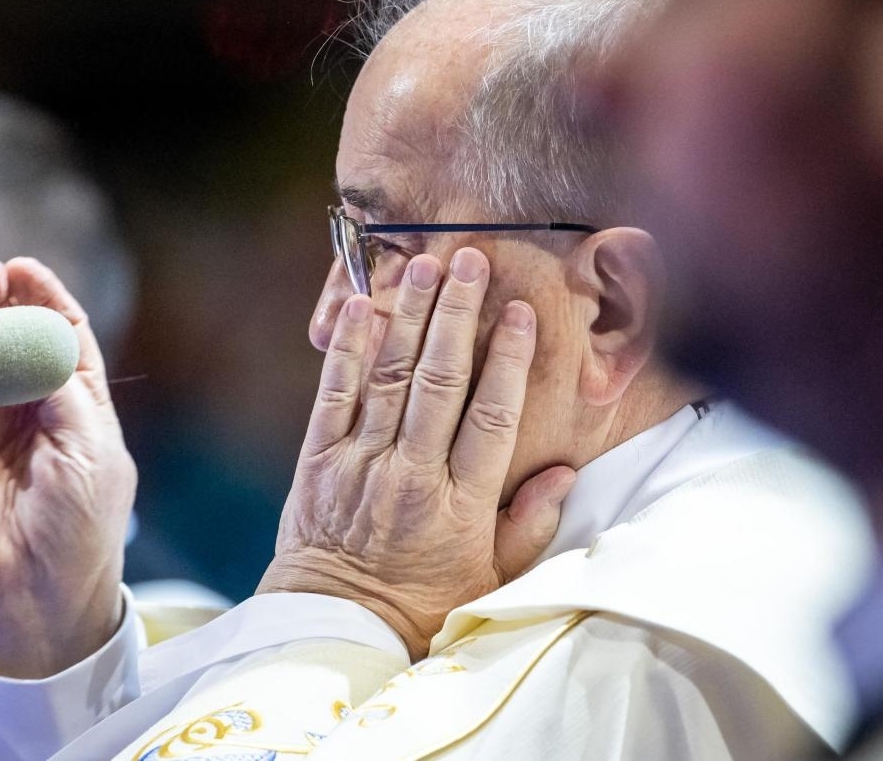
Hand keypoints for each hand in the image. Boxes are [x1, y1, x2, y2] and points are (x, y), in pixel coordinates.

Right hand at [0, 257, 135, 677]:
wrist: (35, 599)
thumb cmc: (81, 528)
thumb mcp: (92, 449)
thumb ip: (63, 388)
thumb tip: (40, 332)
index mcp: (74, 408)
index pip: (59, 338)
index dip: (44, 300)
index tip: (25, 269)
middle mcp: (25, 413)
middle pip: (7, 341)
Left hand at [259, 248, 574, 658]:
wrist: (335, 623)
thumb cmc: (421, 602)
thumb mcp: (490, 578)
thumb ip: (529, 524)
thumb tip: (565, 471)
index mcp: (460, 505)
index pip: (490, 418)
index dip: (506, 361)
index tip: (518, 314)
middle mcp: (410, 476)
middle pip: (439, 382)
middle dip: (457, 316)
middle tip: (471, 260)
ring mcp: (359, 463)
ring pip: (389, 377)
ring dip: (409, 316)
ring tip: (424, 264)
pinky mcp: (318, 460)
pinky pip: (334, 395)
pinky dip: (349, 349)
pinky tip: (362, 306)